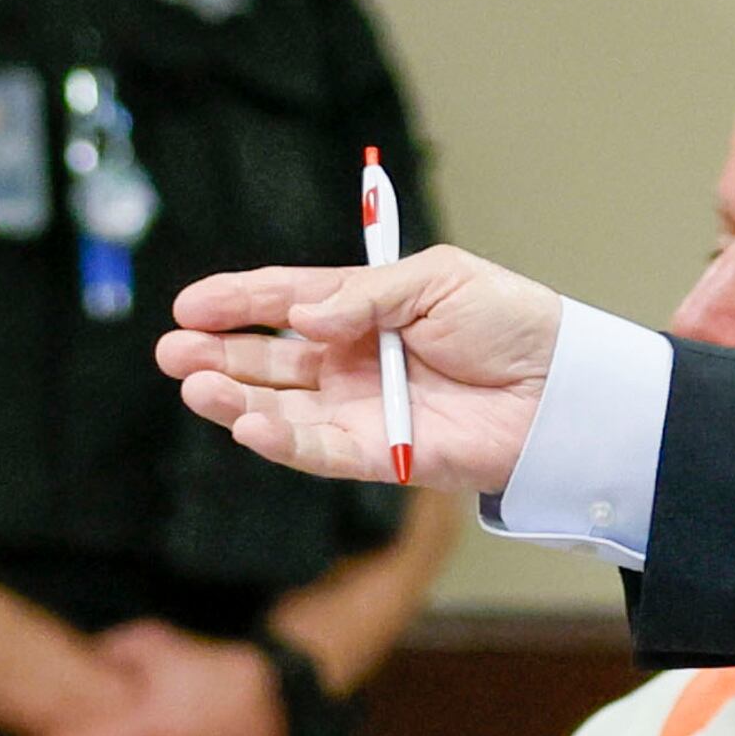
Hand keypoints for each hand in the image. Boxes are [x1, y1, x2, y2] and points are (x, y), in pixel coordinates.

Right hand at [159, 244, 561, 495]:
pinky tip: (245, 422)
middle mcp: (353, 362)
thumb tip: (303, 317)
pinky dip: (278, 440)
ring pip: (280, 407)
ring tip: (195, 383)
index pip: (288, 302)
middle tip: (171, 349)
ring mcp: (362, 410)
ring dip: (233, 398)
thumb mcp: (438, 280)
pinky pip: (317, 451)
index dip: (238, 301)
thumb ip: (366, 295)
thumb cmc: (512, 323)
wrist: (562, 386)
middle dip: (217, 353)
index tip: (188, 303)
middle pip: (269, 359)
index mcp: (366, 312)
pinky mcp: (379, 455)